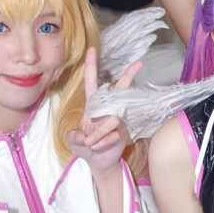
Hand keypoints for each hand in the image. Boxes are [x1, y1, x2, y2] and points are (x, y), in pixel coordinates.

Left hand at [66, 48, 140, 173]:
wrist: (99, 162)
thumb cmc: (85, 147)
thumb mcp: (73, 141)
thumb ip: (75, 136)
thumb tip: (85, 133)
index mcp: (92, 105)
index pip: (92, 83)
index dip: (92, 67)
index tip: (93, 50)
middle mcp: (107, 108)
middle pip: (119, 89)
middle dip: (128, 75)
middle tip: (139, 63)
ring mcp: (118, 118)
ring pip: (111, 119)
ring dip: (99, 134)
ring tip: (92, 143)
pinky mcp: (124, 130)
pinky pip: (114, 133)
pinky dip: (104, 142)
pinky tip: (100, 147)